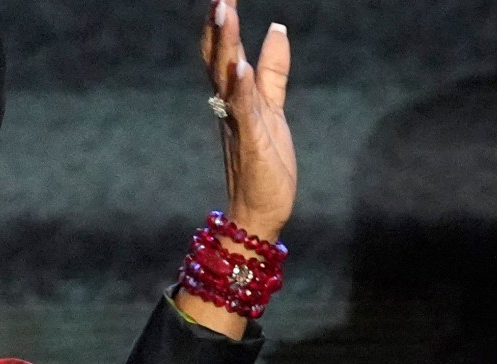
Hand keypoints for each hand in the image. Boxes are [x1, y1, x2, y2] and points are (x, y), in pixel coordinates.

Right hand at [198, 1, 295, 239]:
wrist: (261, 211)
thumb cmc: (266, 162)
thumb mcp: (272, 107)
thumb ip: (273, 70)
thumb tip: (277, 28)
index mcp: (233, 96)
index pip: (222, 50)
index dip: (221, 21)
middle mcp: (228, 106)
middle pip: (218, 57)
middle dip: (219, 24)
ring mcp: (238, 123)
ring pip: (227, 78)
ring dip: (226, 45)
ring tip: (225, 13)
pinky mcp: (251, 143)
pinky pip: (243, 113)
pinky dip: (240, 90)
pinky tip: (240, 69)